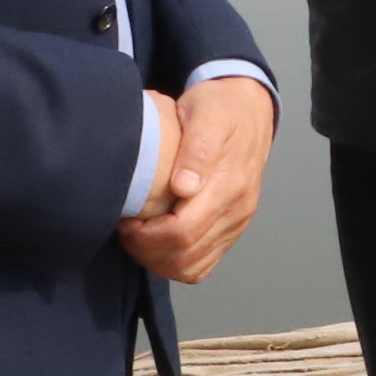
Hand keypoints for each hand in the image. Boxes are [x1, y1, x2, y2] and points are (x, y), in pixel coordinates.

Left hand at [120, 73, 276, 283]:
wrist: (249, 108)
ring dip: (159, 260)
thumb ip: (197, 149)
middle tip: (126, 227)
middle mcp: (237, 210)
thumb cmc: (220, 107)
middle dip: (146, 249)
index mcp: (231, 185)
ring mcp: (237, 222)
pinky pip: (203, 264)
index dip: (146, 235)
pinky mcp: (233, 228)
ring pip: (193, 267)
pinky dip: (176, 263)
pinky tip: (158, 242)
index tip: (126, 218)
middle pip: (185, 256)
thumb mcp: (206, 113)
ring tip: (139, 236)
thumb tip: (183, 187)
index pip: (183, 232)